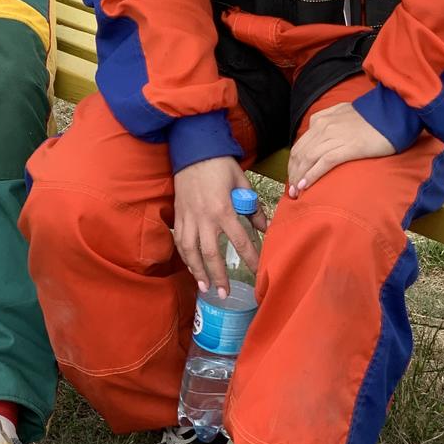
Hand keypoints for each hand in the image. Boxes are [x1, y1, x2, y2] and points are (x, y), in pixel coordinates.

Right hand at [172, 158, 266, 299]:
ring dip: (197, 271)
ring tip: (204, 287)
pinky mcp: (179, 214)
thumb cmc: (220, 164)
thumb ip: (252, 206)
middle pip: (211, 254)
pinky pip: (180, 240)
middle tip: (224, 294)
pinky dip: (185, 256)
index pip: (240, 241)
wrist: (193, 149)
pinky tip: (191, 266)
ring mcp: (189, 217)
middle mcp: (204, 217)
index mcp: (224, 209)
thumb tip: (264, 227)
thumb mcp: (242, 182)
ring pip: (191, 251)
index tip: (258, 274)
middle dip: (218, 276)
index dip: (250, 260)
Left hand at [287, 102, 394, 197]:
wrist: (392, 115)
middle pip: (300, 153)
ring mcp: (334, 136)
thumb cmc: (371, 118)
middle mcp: (323, 126)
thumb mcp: (343, 113)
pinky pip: (323, 162)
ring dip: (299, 177)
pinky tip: (306, 186)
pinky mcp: (348, 147)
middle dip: (292, 173)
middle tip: (290, 190)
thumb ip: (328, 122)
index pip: (300, 144)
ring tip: (295, 193)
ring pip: (308, 159)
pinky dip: (312, 175)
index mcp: (321, 119)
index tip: (292, 177)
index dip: (293, 163)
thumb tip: (319, 135)